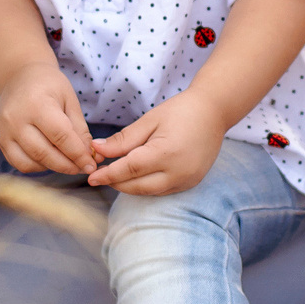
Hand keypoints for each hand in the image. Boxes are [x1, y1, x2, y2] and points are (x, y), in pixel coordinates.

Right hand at [0, 62, 95, 175]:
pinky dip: (36, 167)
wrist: (20, 76)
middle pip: (45, 153)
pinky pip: (19, 163)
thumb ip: (79, 129)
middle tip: (82, 168)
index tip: (91, 165)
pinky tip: (49, 160)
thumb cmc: (49, 85)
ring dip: (53, 168)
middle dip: (67, 165)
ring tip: (68, 163)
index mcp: (37, 103)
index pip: (61, 136)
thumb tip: (90, 157)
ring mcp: (4, 131)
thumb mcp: (69, 100)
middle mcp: (16, 119)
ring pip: (30, 163)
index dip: (78, 154)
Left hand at [85, 89, 228, 194]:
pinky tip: (135, 176)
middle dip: (116, 182)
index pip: (129, 170)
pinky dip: (146, 186)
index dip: (108, 174)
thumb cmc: (180, 111)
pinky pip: (162, 190)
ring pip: (149, 192)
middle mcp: (178, 172)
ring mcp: (187, 180)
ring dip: (129, 186)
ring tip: (114, 174)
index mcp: (166, 153)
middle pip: (137, 186)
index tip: (91, 177)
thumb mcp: (149, 121)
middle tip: (99, 175)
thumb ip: (123, 139)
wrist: (213, 112)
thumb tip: (97, 149)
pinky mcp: (191, 183)